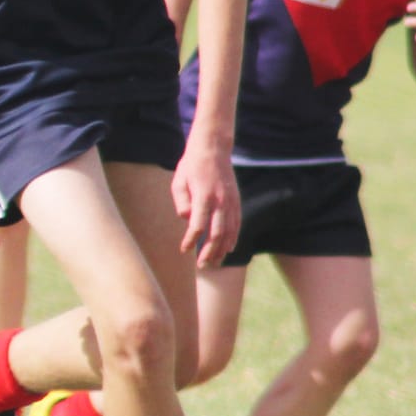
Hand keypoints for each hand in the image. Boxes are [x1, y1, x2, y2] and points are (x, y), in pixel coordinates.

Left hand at [173, 132, 238, 266]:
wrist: (213, 149)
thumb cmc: (191, 165)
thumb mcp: (178, 181)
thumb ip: (181, 202)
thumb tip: (187, 220)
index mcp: (203, 196)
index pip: (197, 225)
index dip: (191, 240)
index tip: (184, 250)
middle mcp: (220, 201)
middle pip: (217, 234)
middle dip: (209, 252)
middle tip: (201, 266)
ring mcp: (231, 202)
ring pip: (230, 232)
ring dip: (222, 249)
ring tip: (214, 263)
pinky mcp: (236, 201)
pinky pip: (237, 224)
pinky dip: (233, 238)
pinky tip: (228, 249)